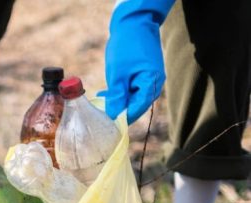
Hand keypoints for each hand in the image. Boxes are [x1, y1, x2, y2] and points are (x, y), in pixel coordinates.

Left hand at [103, 0, 174, 123]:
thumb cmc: (126, 46)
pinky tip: (105, 94)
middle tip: (100, 116)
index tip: (108, 126)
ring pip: (133, 98)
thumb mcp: (118, 74)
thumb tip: (113, 115)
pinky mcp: (143, 74)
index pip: (137, 109)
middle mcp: (154, 84)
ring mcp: (149, 79)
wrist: (133, 22)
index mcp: (151, 84)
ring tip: (101, 103)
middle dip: (119, 111)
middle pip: (136, 105)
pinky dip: (120, 92)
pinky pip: (132, 89)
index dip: (122, 118)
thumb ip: (117, 96)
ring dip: (118, 101)